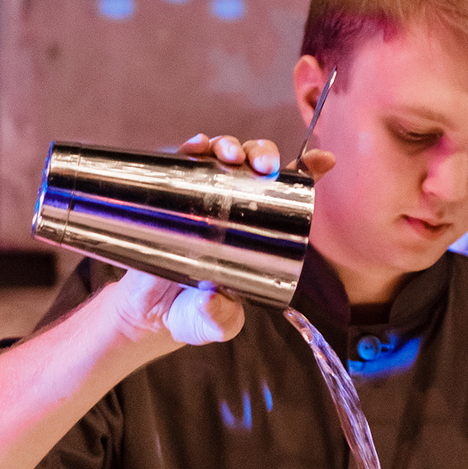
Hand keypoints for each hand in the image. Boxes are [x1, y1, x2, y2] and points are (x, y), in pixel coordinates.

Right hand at [102, 132, 331, 349]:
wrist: (145, 313)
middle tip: (264, 166)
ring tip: (229, 155)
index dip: (304, 174)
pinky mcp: (170, 195)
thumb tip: (213, 300)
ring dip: (230, 146)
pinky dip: (192, 148)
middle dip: (264, 155)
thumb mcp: (213, 322)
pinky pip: (184, 162)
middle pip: (256, 167)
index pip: (287, 197)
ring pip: (223, 158)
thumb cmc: (191, 313)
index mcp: (257, 234)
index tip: (322, 161)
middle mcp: (233, 209)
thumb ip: (219, 319)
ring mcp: (202, 198)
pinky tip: (197, 146)